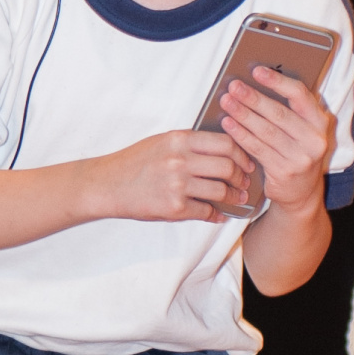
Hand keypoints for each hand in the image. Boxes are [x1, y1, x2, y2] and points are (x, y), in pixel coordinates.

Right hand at [92, 127, 256, 223]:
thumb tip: (222, 151)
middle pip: (227, 167)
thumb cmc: (134, 163)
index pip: (225, 143)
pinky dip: (216, 214)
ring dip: (233, 197)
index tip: (246, 162)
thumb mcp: (161, 142)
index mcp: (179, 139)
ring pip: (220, 190)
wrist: (107, 185)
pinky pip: (206, 211)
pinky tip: (218, 214)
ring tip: (236, 198)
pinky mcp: (173, 207)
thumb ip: (190, 144)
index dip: (241, 154)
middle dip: (241, 177)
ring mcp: (177, 185)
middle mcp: (179, 160)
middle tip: (244, 182)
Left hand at [219, 67, 332, 214]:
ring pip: (266, 131)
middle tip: (233, 86)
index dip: (277, 81)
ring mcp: (301, 158)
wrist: (302, 194)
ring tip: (226, 102)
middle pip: (279, 113)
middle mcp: (315, 139)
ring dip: (243, 114)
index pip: (300, 95)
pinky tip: (228, 124)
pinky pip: (257, 148)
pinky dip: (240, 134)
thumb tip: (257, 84)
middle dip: (253, 97)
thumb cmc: (296, 153)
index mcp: (320, 122)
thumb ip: (290, 111)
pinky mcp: (284, 172)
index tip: (257, 71)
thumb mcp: (302, 131)